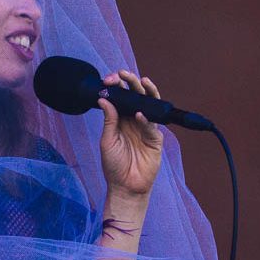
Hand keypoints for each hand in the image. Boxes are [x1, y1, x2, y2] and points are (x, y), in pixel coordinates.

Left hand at [99, 70, 163, 198]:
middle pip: (136, 96)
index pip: (121, 97)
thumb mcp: (107, 140)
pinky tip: (138, 114)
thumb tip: (103, 99)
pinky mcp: (155, 139)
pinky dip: (146, 119)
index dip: (116, 87)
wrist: (125, 186)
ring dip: (146, 92)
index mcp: (120, 119)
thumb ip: (108, 120)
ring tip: (141, 81)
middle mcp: (134, 120)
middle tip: (123, 73)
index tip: (109, 79)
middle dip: (130, 83)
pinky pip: (152, 126)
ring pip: (149, 105)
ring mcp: (146, 128)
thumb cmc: (113, 165)